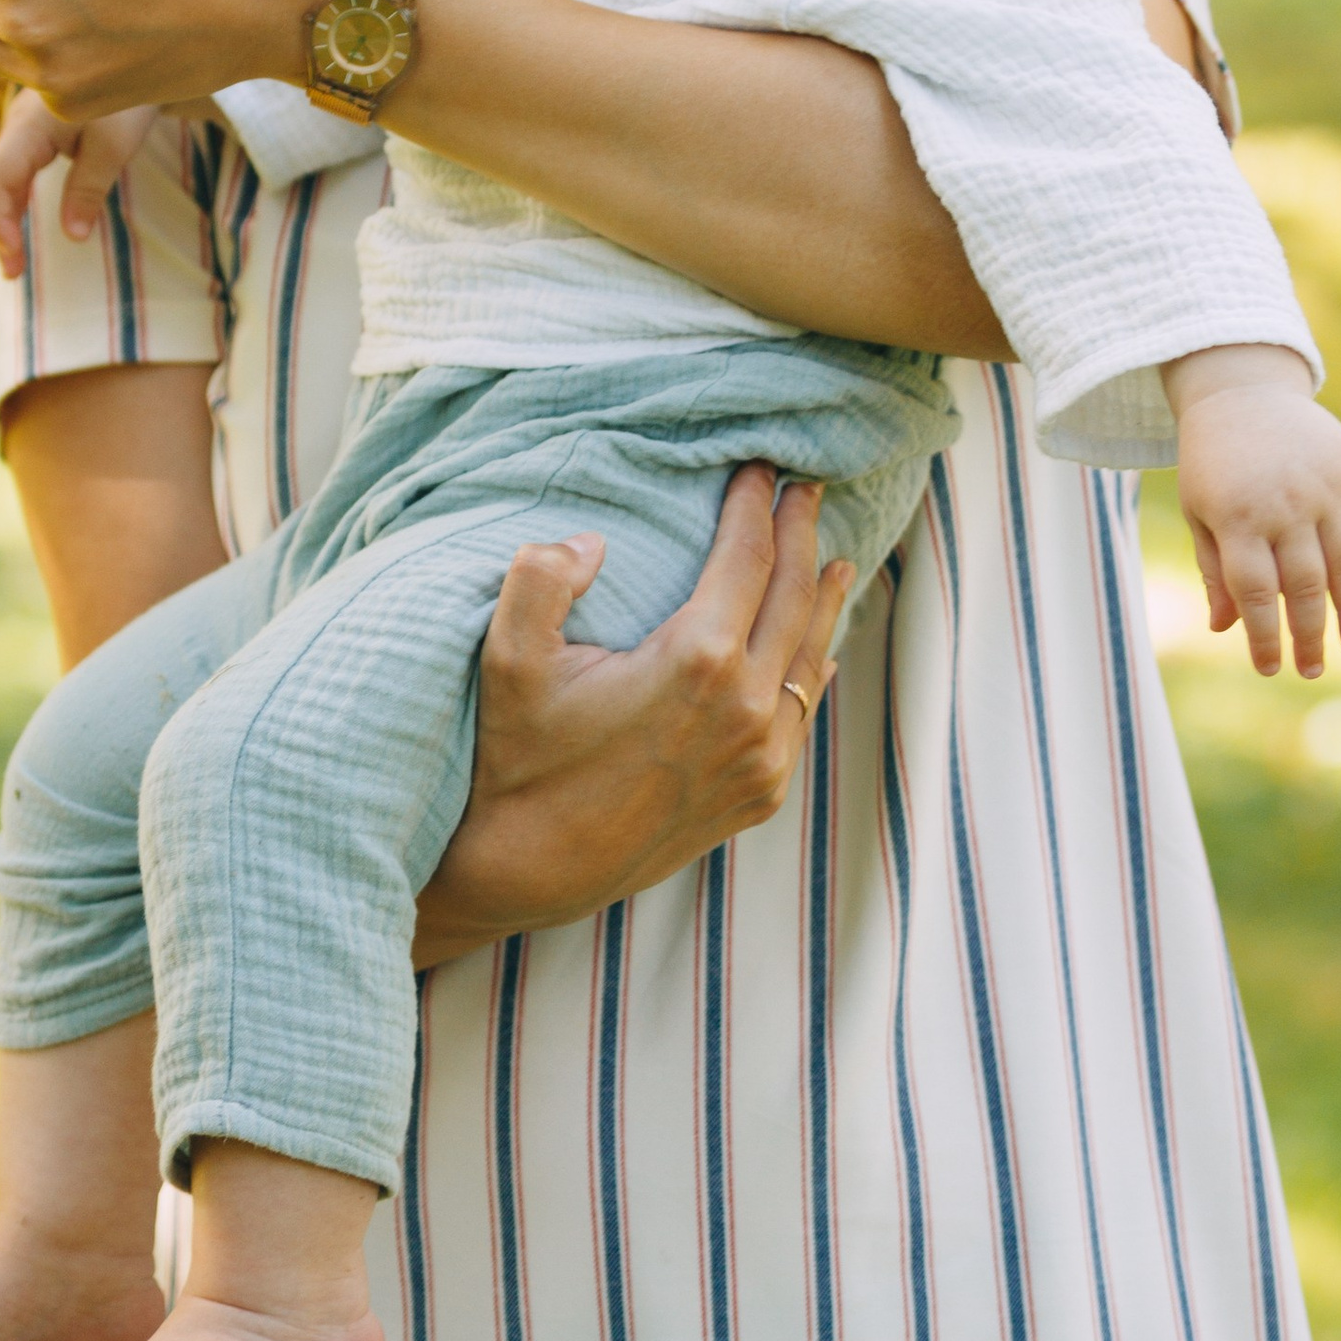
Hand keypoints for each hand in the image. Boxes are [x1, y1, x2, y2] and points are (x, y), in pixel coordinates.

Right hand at [0, 90, 160, 278]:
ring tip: (15, 262)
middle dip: (0, 228)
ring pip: (2, 178)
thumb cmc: (127, 98)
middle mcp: (17, 126)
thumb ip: (89, 188)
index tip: (14, 260)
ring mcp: (22, 129)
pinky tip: (21, 230)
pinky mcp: (33, 133)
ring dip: (6, 218)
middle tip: (14, 273)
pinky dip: (16, 203)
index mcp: (31, 124)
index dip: (0, 220)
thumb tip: (73, 236)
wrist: (131, 56)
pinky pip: (15, 171)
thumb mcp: (114, 145)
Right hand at [414, 467, 855, 960]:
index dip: (755, 507)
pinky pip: (803, 715)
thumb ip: (540, 580)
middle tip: (805, 489)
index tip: (759, 469)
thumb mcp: (507, 660)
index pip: (748, 558)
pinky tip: (821, 649)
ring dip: (823, 599)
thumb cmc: (517, 759)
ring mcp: (762, 757)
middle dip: (800, 535)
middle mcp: (747, 708)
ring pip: (812, 657)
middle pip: (793, 597)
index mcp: (699, 660)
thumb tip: (589, 540)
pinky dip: (815, 669)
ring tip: (833, 557)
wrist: (531, 870)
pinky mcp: (759, 794)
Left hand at [1165, 343, 1340, 678]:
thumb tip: (1225, 628)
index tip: (1270, 668)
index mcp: (1237, 518)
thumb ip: (1216, 569)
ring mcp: (1322, 485)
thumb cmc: (1213, 463)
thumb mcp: (1199, 512)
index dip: (1265, 636)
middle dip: (1311, 634)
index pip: (1257, 593)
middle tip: (1314, 669)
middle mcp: (1283, 504)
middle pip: (1306, 585)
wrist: (1240, 391)